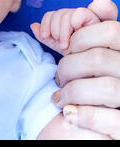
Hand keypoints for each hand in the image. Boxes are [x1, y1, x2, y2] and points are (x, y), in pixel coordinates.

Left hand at [31, 6, 99, 54]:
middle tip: (60, 44)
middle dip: (54, 30)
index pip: (51, 15)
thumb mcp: (58, 46)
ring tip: (66, 45)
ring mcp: (87, 17)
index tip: (45, 36)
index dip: (45, 24)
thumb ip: (45, 36)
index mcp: (68, 21)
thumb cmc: (77, 55)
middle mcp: (77, 16)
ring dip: (62, 32)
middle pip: (57, 13)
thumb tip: (33, 25)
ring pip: (65, 14)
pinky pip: (79, 13)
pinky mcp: (97, 19)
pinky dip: (72, 25)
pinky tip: (75, 38)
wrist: (89, 66)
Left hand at [40, 0, 119, 138]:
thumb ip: (67, 39)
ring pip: (104, 88)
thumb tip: (35, 25)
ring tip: (61, 97)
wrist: (105, 121)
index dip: (81, 36)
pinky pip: (108, 119)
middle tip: (59, 76)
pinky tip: (69, 114)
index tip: (65, 46)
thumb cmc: (92, 80)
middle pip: (99, 58)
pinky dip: (81, 116)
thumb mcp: (85, 55)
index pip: (111, 29)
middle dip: (68, 66)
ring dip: (72, 92)